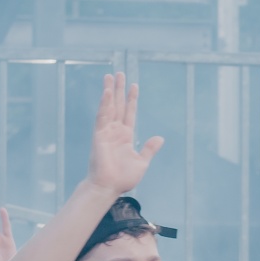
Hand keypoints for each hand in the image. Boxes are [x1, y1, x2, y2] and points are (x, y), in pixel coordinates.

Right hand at [87, 72, 163, 197]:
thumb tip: (160, 138)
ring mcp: (106, 131)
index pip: (129, 112)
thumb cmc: (123, 178)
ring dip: (110, 91)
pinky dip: (104, 104)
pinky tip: (107, 92)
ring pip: (109, 106)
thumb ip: (149, 149)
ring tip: (110, 76)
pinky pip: (102, 116)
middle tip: (119, 73)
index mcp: (126, 136)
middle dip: (119, 89)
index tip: (133, 85)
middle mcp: (115, 130)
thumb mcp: (141, 162)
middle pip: (118, 105)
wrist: (109, 187)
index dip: (132, 99)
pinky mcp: (99, 135)